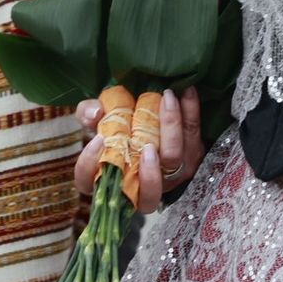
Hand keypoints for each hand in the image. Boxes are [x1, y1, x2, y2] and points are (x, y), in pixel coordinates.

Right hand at [72, 87, 203, 216]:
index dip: (92, 165)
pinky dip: (191, 111)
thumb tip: (95, 112)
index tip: (98, 139)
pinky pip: (194, 136)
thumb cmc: (116, 131)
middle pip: (150, 189)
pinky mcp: (190, 160)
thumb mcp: (97, 121)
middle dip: (150, 165)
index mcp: (110, 181)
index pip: (91, 184)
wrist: (146, 127)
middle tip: (143, 127)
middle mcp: (141, 189)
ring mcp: (169, 178)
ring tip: (167, 98)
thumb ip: (88, 113)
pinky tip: (186, 91)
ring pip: (175, 160)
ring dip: (172, 126)